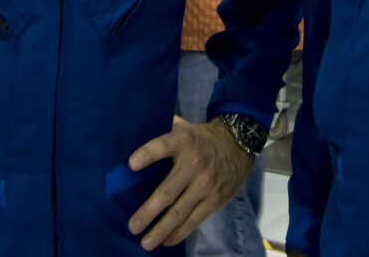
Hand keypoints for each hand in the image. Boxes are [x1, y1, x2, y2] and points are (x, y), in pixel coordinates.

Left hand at [125, 115, 252, 250]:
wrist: (237, 146)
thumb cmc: (200, 139)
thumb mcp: (184, 127)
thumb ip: (162, 128)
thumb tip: (133, 129)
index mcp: (183, 141)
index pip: (162, 146)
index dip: (148, 154)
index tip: (131, 165)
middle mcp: (194, 164)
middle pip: (168, 191)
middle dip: (148, 211)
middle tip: (133, 226)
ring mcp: (205, 185)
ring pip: (180, 211)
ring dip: (161, 229)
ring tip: (145, 242)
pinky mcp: (214, 200)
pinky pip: (194, 220)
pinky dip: (179, 232)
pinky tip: (166, 241)